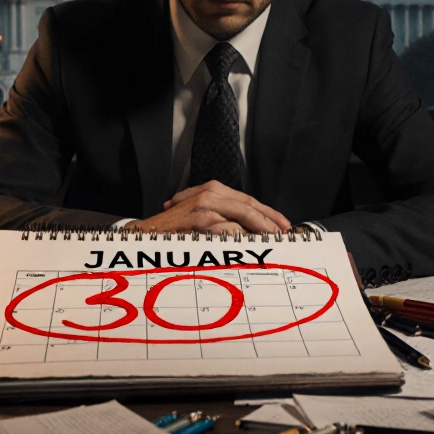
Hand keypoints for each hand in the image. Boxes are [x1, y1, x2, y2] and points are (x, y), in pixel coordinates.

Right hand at [133, 181, 291, 235]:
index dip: (268, 212)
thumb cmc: (177, 228)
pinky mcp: (198, 219)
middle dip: (270, 220)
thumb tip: (252, 230)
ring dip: (260, 229)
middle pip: (249, 205)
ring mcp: (204, 205)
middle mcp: (210, 193)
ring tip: (272, 240)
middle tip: (285, 233)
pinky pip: (226, 227)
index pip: (248, 200)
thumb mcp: (203, 216)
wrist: (148, 232)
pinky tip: (250, 244)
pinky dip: (240, 236)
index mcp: (214, 190)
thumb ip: (224, 217)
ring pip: (242, 214)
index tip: (284, 224)